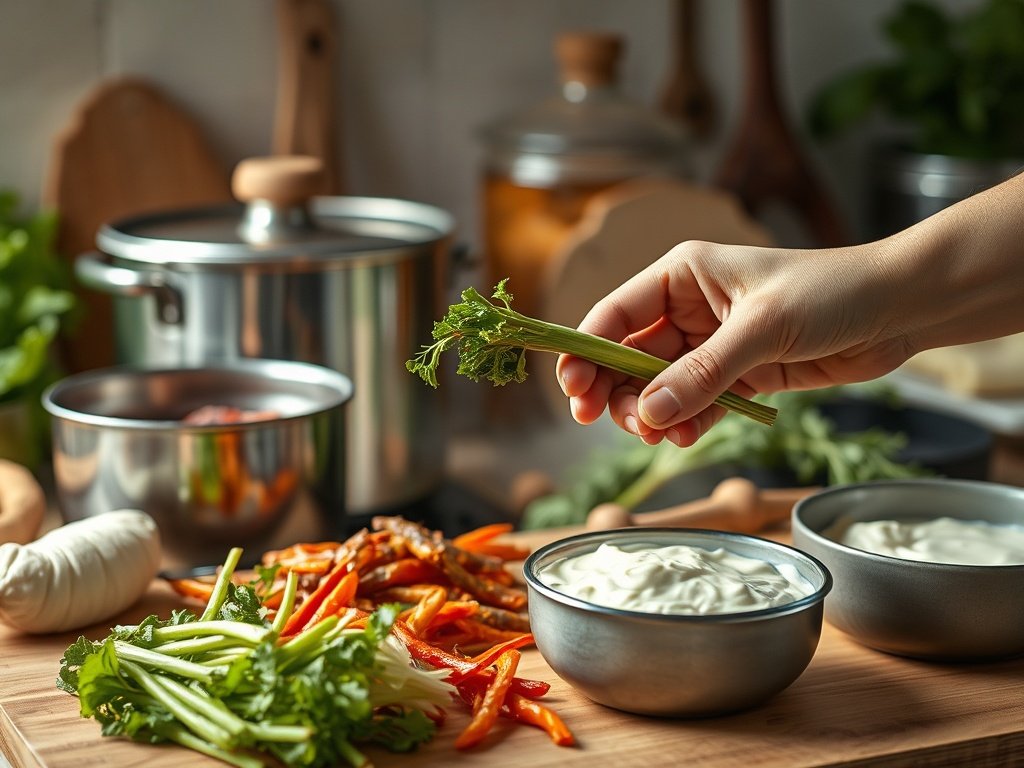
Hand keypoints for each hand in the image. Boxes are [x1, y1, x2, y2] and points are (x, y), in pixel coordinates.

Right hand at [556, 239, 913, 445]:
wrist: (898, 308)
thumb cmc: (831, 292)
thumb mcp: (762, 328)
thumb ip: (704, 373)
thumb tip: (647, 414)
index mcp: (682, 276)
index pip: (614, 316)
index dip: (586, 354)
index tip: (574, 394)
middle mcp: (688, 309)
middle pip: (628, 359)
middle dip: (620, 395)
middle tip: (626, 427)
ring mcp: (711, 345)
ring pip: (659, 388)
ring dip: (655, 416)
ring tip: (665, 436)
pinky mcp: (738, 375)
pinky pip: (695, 404)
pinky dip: (688, 423)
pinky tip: (690, 435)